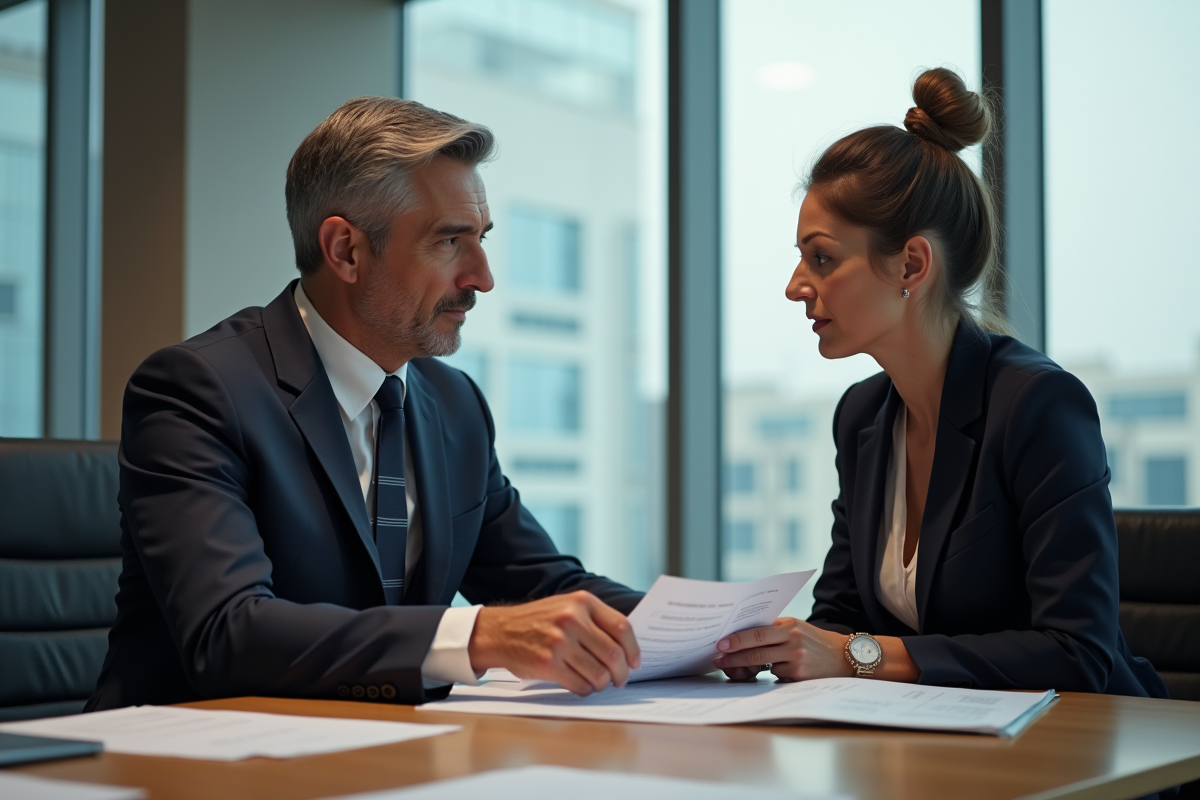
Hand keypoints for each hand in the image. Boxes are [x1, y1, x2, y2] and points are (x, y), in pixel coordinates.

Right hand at [468, 591, 640, 695]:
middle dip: (622, 673)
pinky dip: (586, 690)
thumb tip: (627, 648)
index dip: (633, 649)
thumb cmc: (539, 621)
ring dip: (603, 684)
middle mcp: (572, 619)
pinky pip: (580, 685)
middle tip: (620, 680)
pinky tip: (582, 685)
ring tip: (600, 683)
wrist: (500, 631)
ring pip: (599, 673)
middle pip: (613, 654)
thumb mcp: (567, 606)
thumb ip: (595, 620)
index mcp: (582, 602)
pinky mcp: (547, 663)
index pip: (622, 627)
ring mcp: (559, 642)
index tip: (635, 662)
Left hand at [713, 617, 852, 681]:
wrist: (843, 656)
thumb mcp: (796, 628)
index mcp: (788, 625)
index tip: (721, 644)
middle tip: (718, 660)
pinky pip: (776, 675)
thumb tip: (741, 636)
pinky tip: (776, 670)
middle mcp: (792, 640)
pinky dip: (771, 673)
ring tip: (735, 668)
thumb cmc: (813, 641)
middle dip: (733, 656)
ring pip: (763, 664)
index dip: (737, 638)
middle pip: (756, 649)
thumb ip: (774, 630)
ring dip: (747, 667)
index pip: (757, 631)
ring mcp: (796, 658)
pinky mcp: (800, 675)